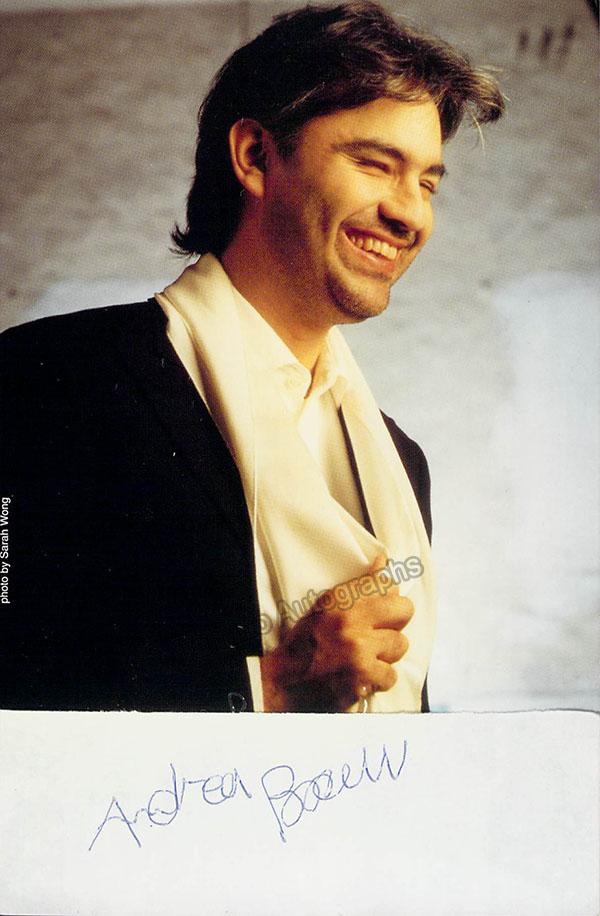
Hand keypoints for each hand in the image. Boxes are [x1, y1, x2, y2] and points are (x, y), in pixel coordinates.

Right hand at [260, 553, 413, 710]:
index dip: (388, 596)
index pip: (386, 582)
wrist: (285, 681)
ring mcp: (358, 651)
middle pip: (404, 610)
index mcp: (340, 599)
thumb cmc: (306, 642)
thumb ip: (360, 586)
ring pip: (400, 645)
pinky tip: (362, 677)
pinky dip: (378, 679)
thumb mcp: (328, 605)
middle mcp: (351, 622)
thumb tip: (383, 562)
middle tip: (379, 632)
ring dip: (386, 654)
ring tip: (365, 656)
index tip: (381, 606)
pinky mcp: (362, 678)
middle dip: (395, 622)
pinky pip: (391, 675)